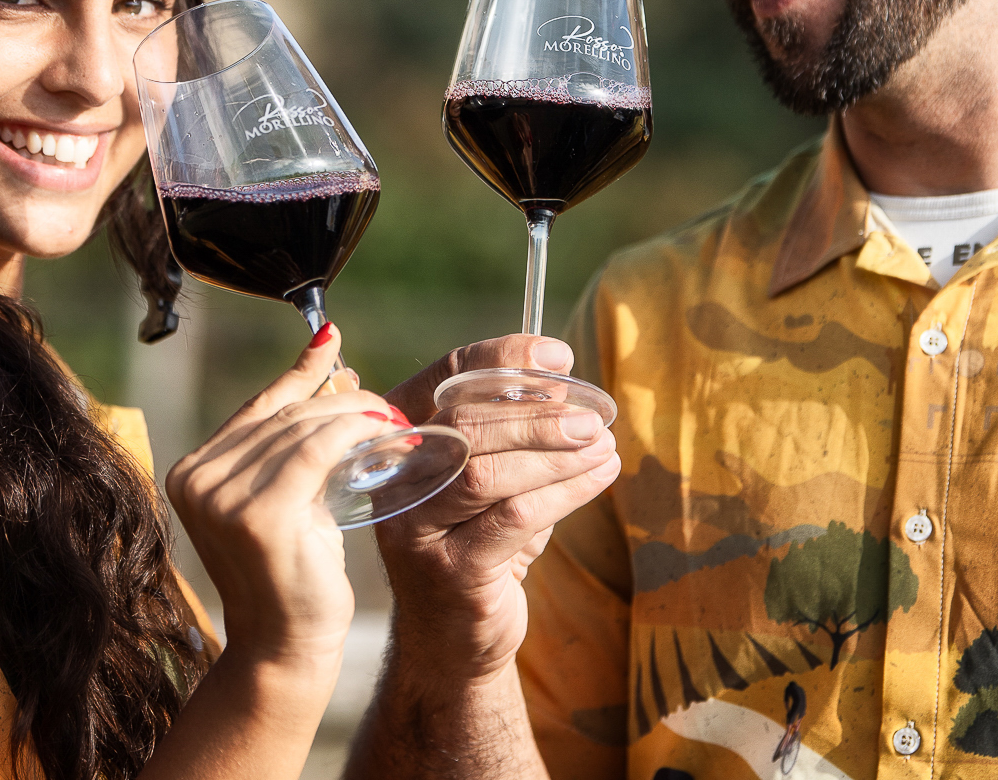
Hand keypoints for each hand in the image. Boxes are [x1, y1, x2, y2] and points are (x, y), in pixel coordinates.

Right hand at [167, 324, 395, 665]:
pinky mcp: (258, 514)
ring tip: (397, 423)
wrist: (286, 648)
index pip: (258, 407)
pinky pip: (318, 452)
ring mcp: (220, 497)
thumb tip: (338, 370)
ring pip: (303, 430)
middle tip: (387, 404)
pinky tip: (388, 438)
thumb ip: (296, 442)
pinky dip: (357, 436)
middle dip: (341, 401)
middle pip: (283, 415)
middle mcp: (196, 479)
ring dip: (358, 418)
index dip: (301, 374)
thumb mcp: (291, 496)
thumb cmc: (294, 574)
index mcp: (192, 470)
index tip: (332, 344)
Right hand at [373, 335, 620, 681]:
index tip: (557, 357)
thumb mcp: (485, 481)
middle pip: (464, 425)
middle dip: (535, 414)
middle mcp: (395, 480)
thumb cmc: (476, 544)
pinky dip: (566, 491)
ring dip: (556, 454)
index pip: (442, 379)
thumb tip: (563, 384)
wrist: (452, 640)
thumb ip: (508, 433)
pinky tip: (601, 476)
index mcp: (398, 441)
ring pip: (488, 473)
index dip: (501, 359)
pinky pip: (515, 517)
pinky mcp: (451, 570)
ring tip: (602, 444)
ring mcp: (416, 528)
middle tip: (591, 415)